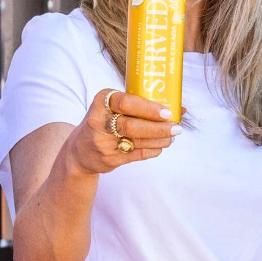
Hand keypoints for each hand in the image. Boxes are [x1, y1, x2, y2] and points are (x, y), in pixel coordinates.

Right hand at [60, 90, 178, 176]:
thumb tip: (180, 107)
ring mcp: (103, 142)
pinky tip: (161, 145)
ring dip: (160, 139)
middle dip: (158, 127)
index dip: (148, 108)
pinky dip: (153, 150)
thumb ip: (140, 104)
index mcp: (101, 101)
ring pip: (138, 141)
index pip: (126, 103)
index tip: (167, 112)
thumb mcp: (112, 106)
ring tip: (172, 136)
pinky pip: (137, 154)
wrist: (80, 150)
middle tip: (176, 127)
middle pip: (132, 125)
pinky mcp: (109, 159)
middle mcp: (99, 121)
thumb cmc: (105, 121)